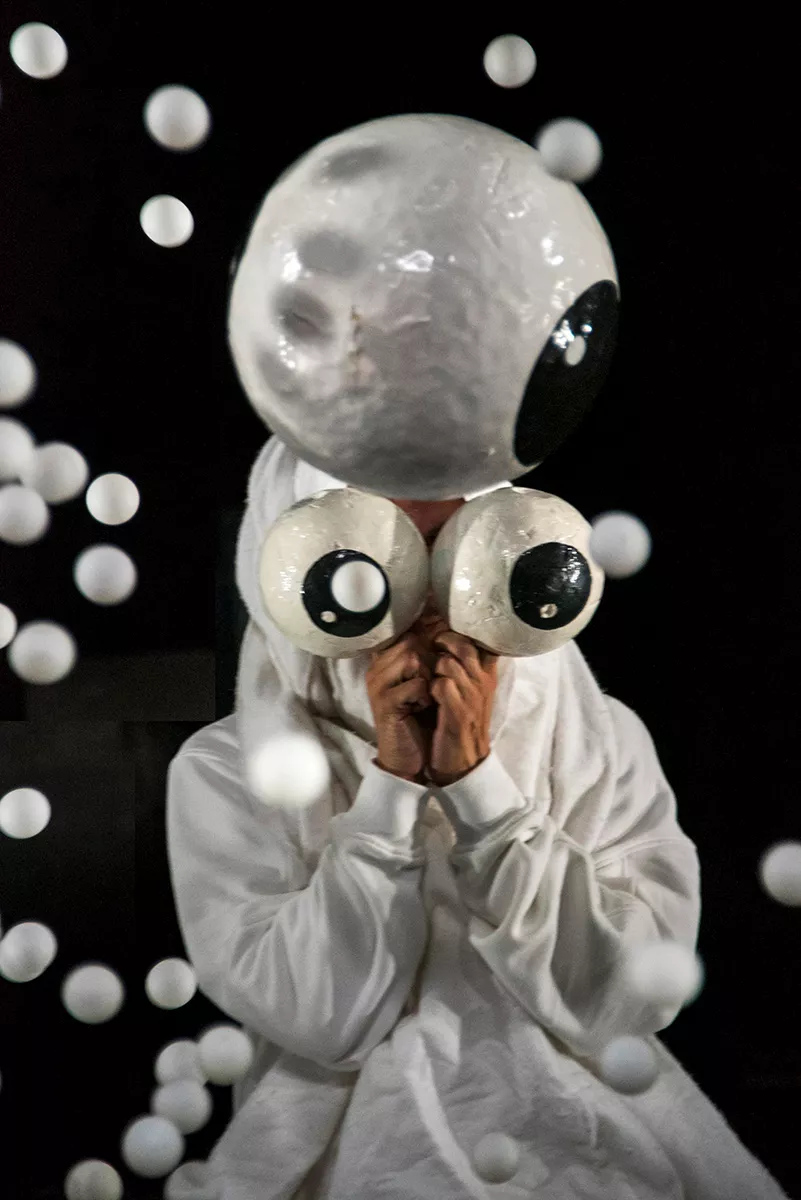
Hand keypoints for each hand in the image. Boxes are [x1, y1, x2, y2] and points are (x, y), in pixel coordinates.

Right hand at [365, 631, 433, 781]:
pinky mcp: (385, 703)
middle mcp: (376, 668)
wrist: (406, 757)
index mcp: (383, 661)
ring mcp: (378, 685)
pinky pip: (415, 684)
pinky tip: (421, 708)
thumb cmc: (418, 718)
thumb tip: (442, 625)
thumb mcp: (422, 682)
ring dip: (427, 677)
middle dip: (428, 661)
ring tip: (424, 696)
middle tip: (429, 684)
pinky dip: (425, 696)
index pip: (402, 631)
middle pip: (409, 642)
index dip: (423, 634)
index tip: (435, 647)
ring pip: (412, 659)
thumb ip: (425, 658)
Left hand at [427, 630, 498, 785]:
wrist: (463, 762)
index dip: (459, 631)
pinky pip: (440, 685)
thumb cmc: (461, 721)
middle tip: (428, 649)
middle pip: (464, 644)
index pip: (481, 638)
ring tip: (424, 674)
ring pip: (449, 662)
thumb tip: (446, 634)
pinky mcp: (458, 713)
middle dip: (441, 642)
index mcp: (488, 673)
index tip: (440, 630)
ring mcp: (472, 697)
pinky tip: (423, 695)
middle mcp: (483, 682)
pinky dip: (427, 686)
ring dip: (431, 666)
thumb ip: (465, 664)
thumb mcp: (470, 690)